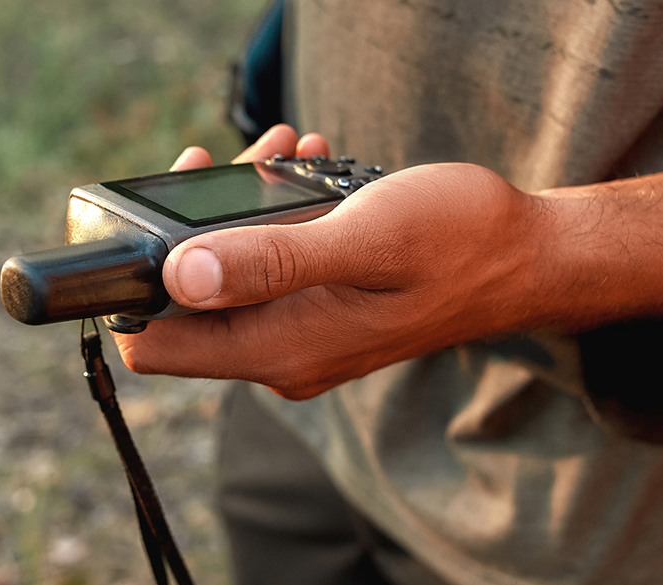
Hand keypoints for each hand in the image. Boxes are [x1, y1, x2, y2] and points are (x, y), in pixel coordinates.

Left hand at [113, 126, 557, 399]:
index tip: (158, 215)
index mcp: (282, 348)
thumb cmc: (460, 245)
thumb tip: (177, 275)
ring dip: (236, 214)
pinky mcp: (322, 316)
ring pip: (227, 283)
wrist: (529, 259)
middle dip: (190, 231)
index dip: (132, 284)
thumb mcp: (362, 239)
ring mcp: (303, 340)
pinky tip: (303, 168)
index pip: (155, 346)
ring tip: (276, 149)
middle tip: (225, 160)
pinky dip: (273, 220)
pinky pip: (268, 273)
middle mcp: (283, 357)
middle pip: (183, 310)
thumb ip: (269, 260)